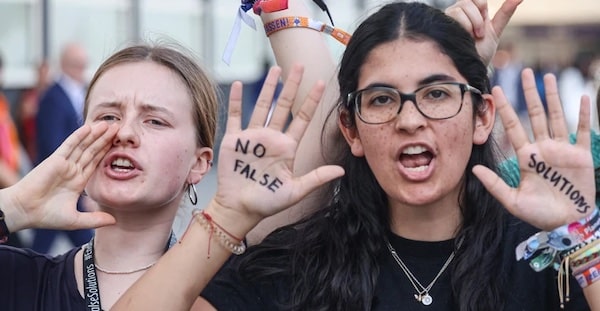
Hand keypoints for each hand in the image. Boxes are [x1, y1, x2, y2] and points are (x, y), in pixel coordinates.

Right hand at [2, 122, 117, 231]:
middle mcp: (72, 170)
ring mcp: (64, 164)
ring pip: (83, 146)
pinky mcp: (55, 160)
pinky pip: (70, 145)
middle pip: (92, 151)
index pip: (95, 163)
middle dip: (105, 140)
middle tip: (119, 128)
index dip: (107, 153)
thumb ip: (95, 219)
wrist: (24, 212)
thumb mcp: (76, 220)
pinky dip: (79, 136)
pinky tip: (89, 128)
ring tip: (109, 124)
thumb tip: (114, 222)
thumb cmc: (46, 216)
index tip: (119, 144)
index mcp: (78, 181)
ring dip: (95, 134)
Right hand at [212, 65, 343, 227]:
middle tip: (299, 65)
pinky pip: (235, 116)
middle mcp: (271, 138)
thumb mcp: (295, 191)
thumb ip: (316, 178)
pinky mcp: (233, 140)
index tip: (321, 83)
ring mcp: (252, 137)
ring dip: (268, 87)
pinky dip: (236, 100)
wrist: (240, 209)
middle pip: (284, 105)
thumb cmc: (267, 202)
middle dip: (292, 85)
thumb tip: (341, 171)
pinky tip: (239, 85)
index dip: (311, 100)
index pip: (303, 118)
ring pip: (262, 106)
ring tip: (275, 69)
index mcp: (287, 148)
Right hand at [446, 0, 522, 64]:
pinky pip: (454, 14)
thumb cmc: (482, 51)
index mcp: (473, 11)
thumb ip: (506, 12)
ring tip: (472, 37)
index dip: (481, 4)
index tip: (485, 20)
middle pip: (468, 0)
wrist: (472, 67)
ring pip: (461, 7)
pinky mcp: (443, 25)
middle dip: (478, 17)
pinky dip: (464, 25)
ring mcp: (450, 18)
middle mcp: (460, 12)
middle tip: (480, 33)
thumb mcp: (496, 29)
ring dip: (472, 23)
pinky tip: (464, 36)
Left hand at [474, 68, 594, 230]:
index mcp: (525, 157)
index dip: (505, 109)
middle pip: (534, 114)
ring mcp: (562, 149)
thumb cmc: (539, 214)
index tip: (496, 90)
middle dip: (529, 94)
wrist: (567, 223)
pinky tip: (581, 97)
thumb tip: (474, 168)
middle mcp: (542, 148)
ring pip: (556, 116)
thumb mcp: (512, 201)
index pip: (512, 126)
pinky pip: (583, 131)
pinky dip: (583, 114)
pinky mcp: (581, 155)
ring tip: (547, 77)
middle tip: (524, 72)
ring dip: (553, 97)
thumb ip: (494, 184)